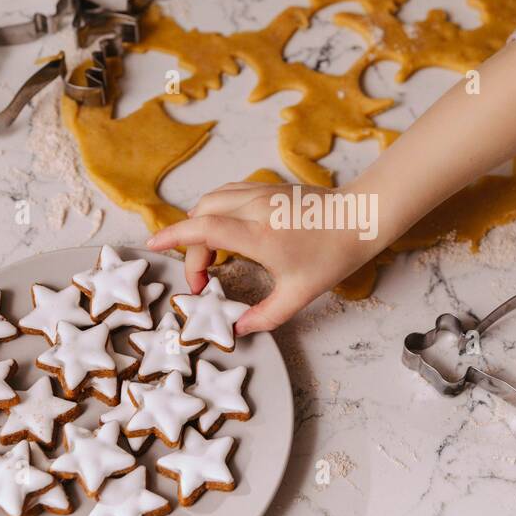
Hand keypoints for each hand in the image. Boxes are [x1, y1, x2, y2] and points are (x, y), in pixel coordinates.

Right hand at [146, 181, 384, 335]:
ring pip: (211, 200)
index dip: (173, 237)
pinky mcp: (267, 187)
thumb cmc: (334, 254)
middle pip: (201, 216)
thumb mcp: (299, 294)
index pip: (204, 230)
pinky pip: (227, 194)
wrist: (362, 217)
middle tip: (201, 277)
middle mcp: (255, 208)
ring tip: (209, 256)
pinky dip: (215, 210)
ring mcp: (261, 193)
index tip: (153, 246)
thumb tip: (238, 328)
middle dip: (189, 245)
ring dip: (200, 224)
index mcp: (261, 236)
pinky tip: (224, 232)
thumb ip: (265, 315)